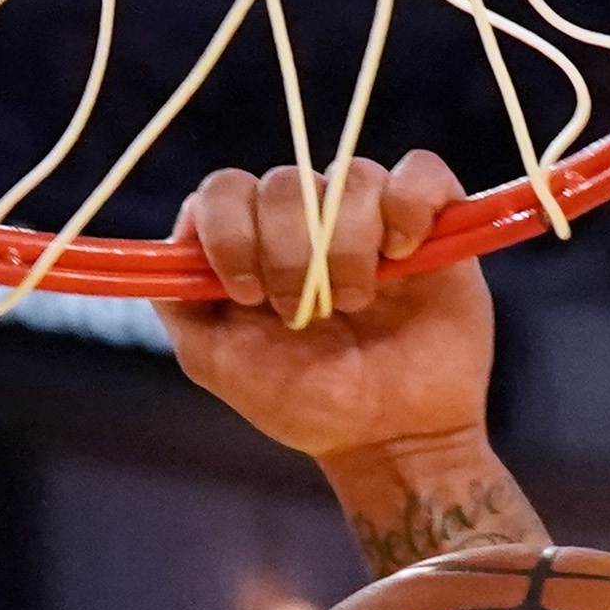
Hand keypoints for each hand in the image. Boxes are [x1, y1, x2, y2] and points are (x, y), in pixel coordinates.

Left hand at [156, 153, 496, 461]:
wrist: (388, 437)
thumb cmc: (304, 401)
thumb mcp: (216, 362)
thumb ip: (180, 301)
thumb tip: (179, 233)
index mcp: (253, 241)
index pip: (225, 190)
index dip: (231, 233)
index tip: (247, 294)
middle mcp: (307, 217)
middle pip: (285, 182)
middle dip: (290, 255)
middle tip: (307, 316)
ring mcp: (369, 213)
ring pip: (351, 177)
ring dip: (348, 248)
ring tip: (359, 303)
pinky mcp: (430, 219)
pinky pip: (420, 171)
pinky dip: (409, 205)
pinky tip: (404, 254)